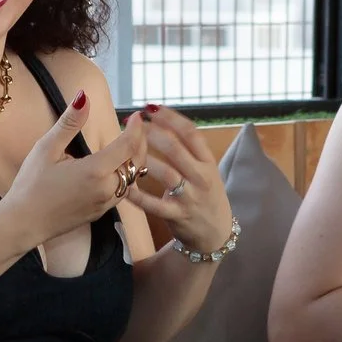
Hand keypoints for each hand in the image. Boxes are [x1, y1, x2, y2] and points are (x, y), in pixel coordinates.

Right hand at [1, 90, 149, 245]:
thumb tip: (84, 97)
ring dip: (134, 159)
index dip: (135, 128)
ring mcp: (105, 204)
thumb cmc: (31, 185)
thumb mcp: (46, 149)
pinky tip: (116, 167)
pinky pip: (122, 191)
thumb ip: (69, 123)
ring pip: (132, 178)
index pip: (128, 145)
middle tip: (136, 126)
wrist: (23, 223)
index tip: (135, 114)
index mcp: (95, 171)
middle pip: (136, 162)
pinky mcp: (101, 212)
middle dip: (140, 142)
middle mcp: (106, 189)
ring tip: (129, 143)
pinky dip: (126, 175)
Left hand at [124, 105, 233, 256]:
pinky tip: (124, 188)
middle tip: (135, 124)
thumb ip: (189, 152)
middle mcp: (201, 177)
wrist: (217, 233)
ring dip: (145, 160)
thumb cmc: (206, 195)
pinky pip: (154, 205)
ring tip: (129, 150)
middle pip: (177, 149)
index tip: (153, 108)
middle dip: (154, 133)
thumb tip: (165, 123)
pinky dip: (138, 196)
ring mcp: (190, 197)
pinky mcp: (177, 215)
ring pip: (166, 174)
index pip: (191, 134)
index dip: (171, 118)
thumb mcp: (206, 171)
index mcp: (208, 162)